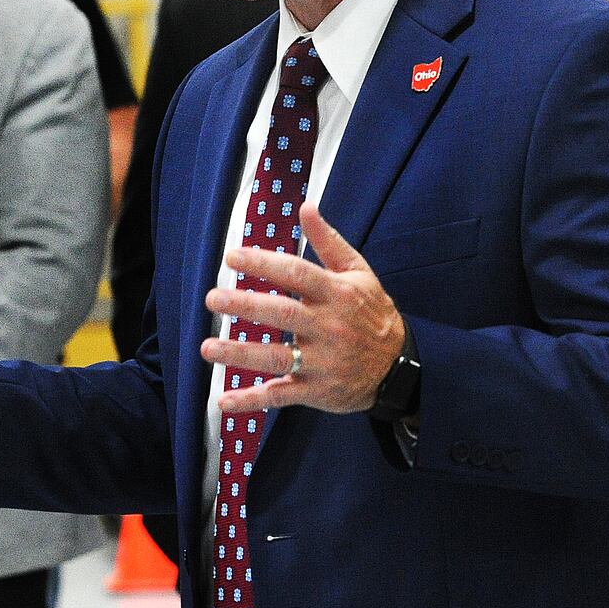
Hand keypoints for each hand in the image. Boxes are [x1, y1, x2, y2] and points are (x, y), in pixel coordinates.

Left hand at [201, 204, 403, 414]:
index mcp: (337, 294)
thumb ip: (329, 242)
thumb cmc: (372, 313)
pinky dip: (252, 401)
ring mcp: (322, 362)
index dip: (264, 263)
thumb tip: (306, 206)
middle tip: (212, 298)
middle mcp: (329, 327)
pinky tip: (224, 401)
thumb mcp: (359, 274)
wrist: (401, 367)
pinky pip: (281, 397)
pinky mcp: (318, 391)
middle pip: (283, 314)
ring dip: (240, 354)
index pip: (296, 274)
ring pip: (277, 357)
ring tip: (208, 348)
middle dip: (246, 306)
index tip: (232, 255)